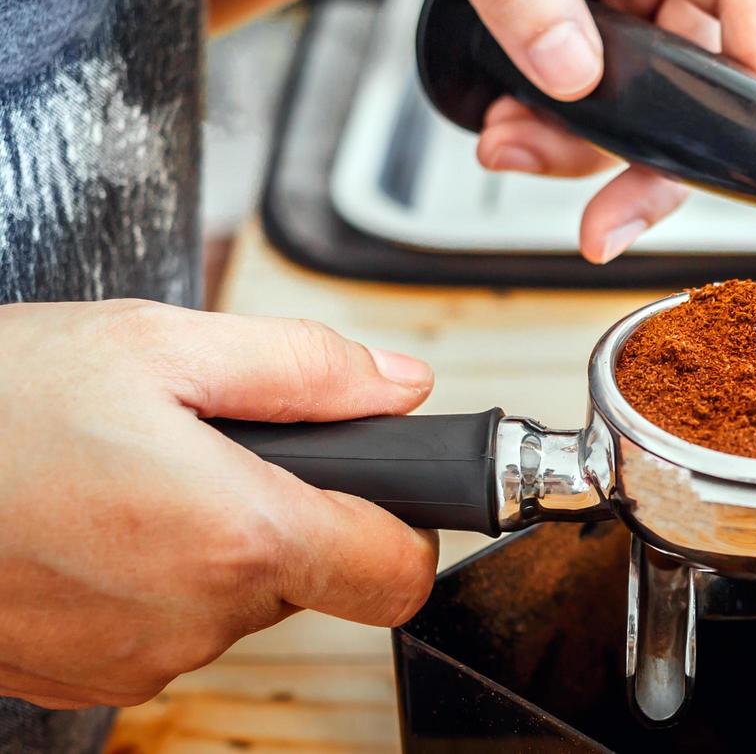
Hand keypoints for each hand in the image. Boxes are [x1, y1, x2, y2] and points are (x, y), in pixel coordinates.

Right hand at [0, 300, 439, 707]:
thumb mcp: (155, 345)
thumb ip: (303, 366)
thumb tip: (398, 387)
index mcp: (235, 536)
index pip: (397, 575)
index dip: (404, 524)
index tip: (383, 487)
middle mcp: (194, 618)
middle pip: (311, 577)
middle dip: (283, 510)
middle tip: (205, 447)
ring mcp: (134, 660)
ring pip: (233, 602)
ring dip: (208, 543)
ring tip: (127, 476)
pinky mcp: (83, 678)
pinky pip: (160, 627)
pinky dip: (146, 578)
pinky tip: (88, 521)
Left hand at [333, 0, 755, 262]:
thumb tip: (573, 76)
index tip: (752, 145)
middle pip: (701, 66)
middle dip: (652, 154)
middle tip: (607, 223)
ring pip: (646, 93)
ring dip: (582, 144)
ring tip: (505, 143)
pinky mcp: (593, 11)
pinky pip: (601, 88)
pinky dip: (557, 124)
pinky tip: (506, 125)